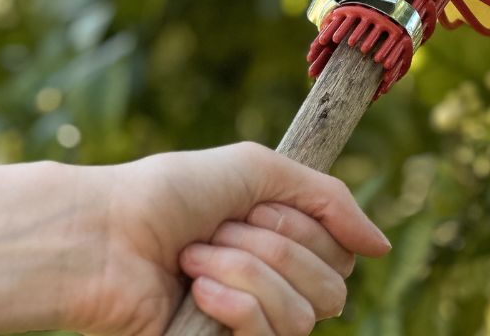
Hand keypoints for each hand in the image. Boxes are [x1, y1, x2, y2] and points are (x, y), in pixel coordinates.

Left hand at [63, 142, 389, 335]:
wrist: (107, 234)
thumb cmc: (174, 193)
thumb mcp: (260, 170)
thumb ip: (329, 200)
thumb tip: (381, 248)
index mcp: (281, 244)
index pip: (342, 256)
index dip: (307, 229)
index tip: (257, 206)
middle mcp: (271, 288)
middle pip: (331, 288)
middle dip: (275, 247)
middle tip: (221, 229)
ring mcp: (246, 326)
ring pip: (300, 315)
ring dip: (244, 270)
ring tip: (195, 257)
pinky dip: (234, 305)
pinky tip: (197, 291)